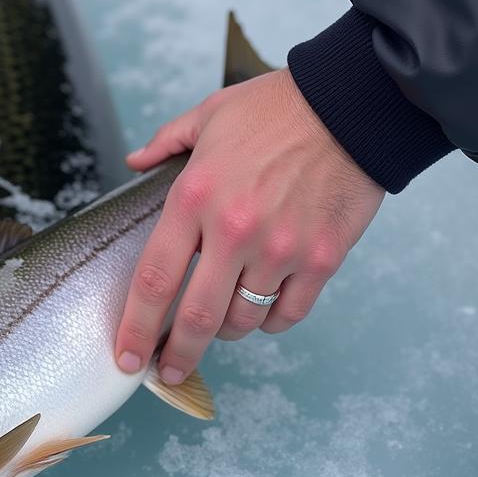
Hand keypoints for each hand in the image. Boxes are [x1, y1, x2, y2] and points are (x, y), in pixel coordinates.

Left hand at [114, 68, 384, 381]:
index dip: (135, 327)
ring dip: (225, 332)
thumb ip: (166, 143)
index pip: (154, 280)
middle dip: (176, 357)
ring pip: (243, 321)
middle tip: (167, 372)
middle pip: (195, 319)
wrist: (351, 103)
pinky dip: (270, 321)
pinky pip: (288, 314)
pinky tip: (262, 310)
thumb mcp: (209, 115)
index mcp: (194, 197)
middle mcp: (234, 232)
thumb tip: (134, 162)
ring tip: (218, 323)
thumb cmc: (275, 108)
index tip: (126, 355)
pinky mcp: (322, 259)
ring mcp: (281, 250)